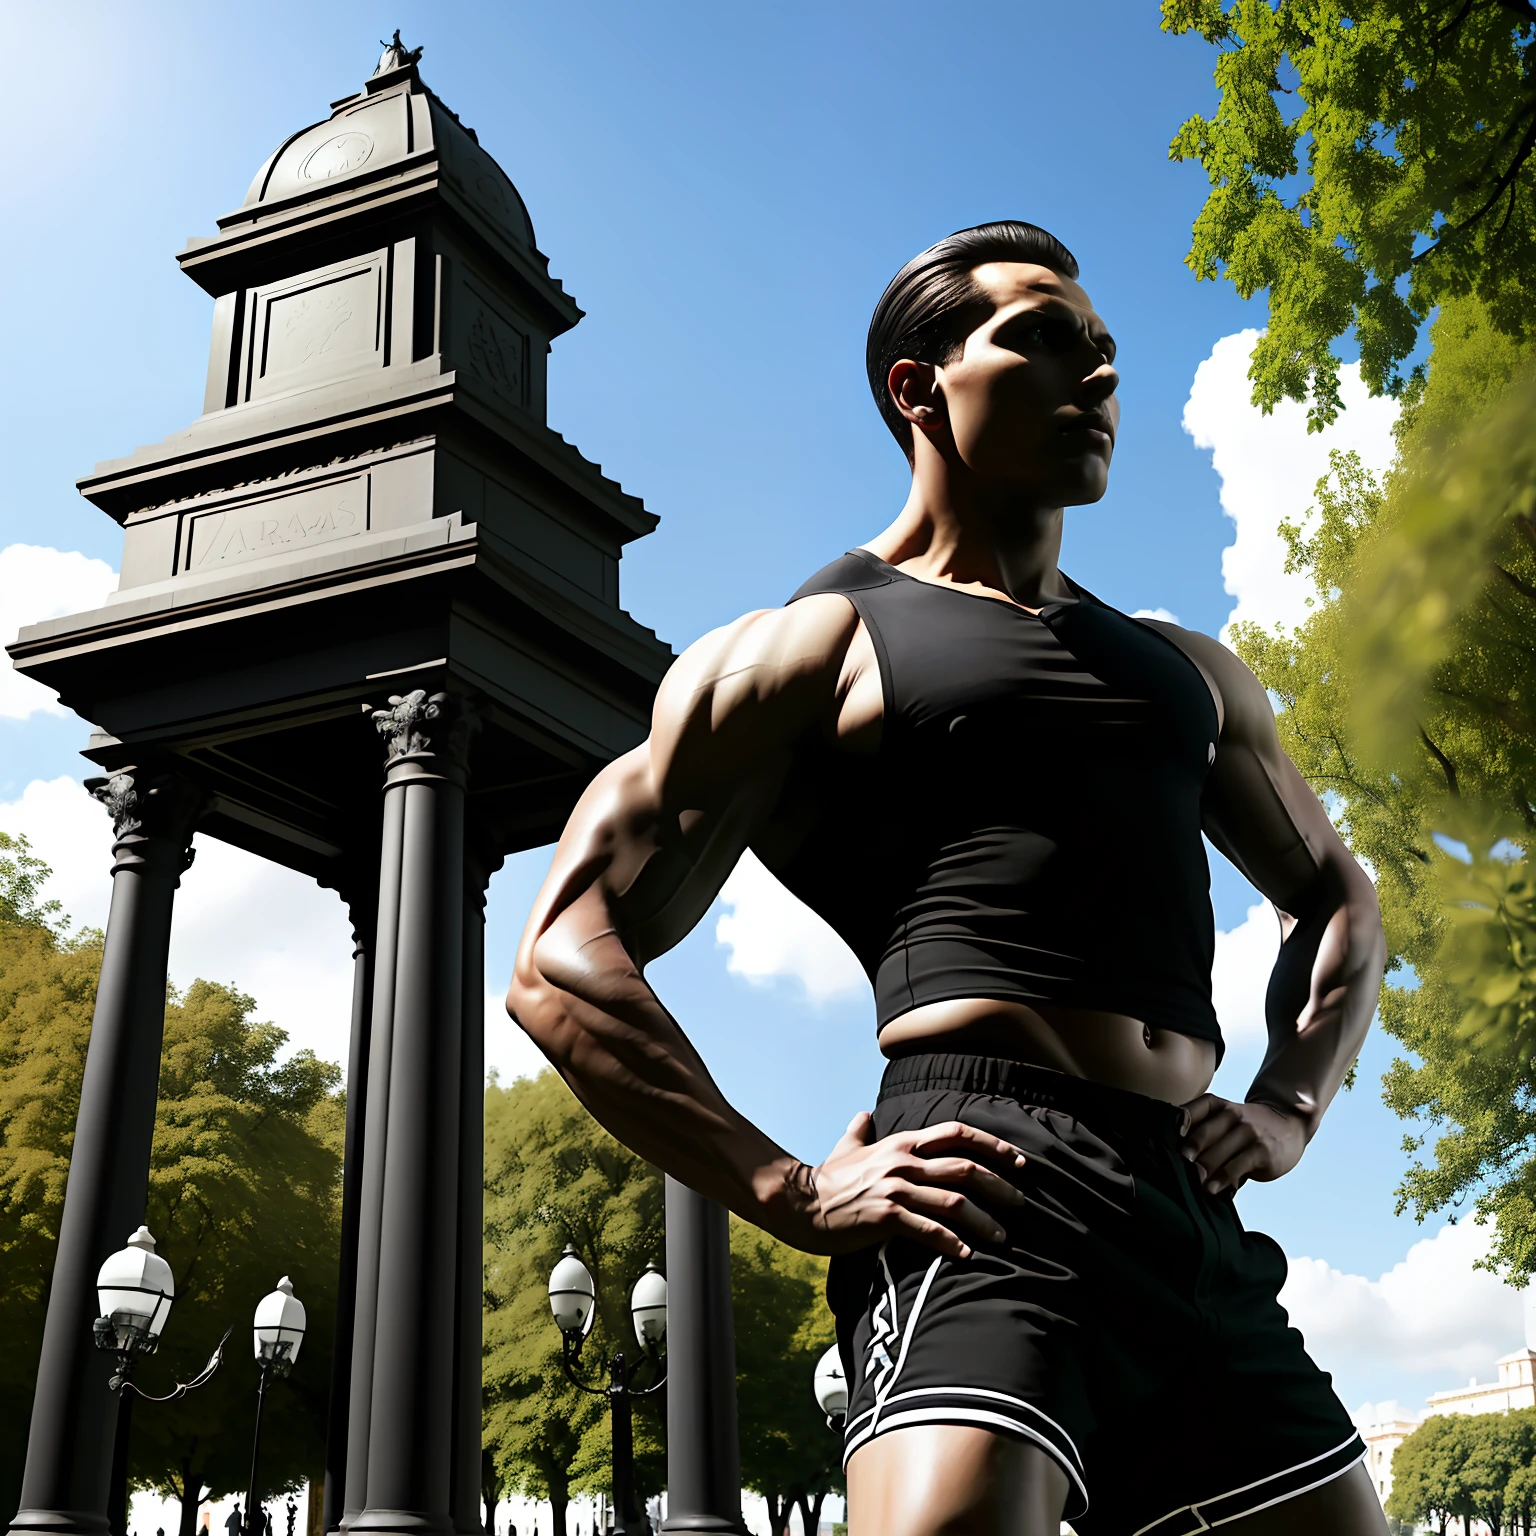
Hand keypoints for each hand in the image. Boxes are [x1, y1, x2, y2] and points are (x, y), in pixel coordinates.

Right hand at [789, 1112, 1028, 1259]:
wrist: (800, 1203)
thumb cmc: (827, 1178)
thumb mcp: (847, 1147)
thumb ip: (860, 1131)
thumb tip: (862, 1115)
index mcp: (901, 1142)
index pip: (956, 1134)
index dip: (991, 1145)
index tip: (1016, 1160)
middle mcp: (903, 1161)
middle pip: (964, 1167)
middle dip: (999, 1185)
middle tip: (1019, 1202)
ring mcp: (895, 1188)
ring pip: (954, 1201)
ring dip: (983, 1221)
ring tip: (1001, 1237)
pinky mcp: (886, 1216)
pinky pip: (929, 1230)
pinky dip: (952, 1243)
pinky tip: (966, 1254)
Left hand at [1179, 1095, 1307, 1193]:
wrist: (1288, 1126)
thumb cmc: (1246, 1129)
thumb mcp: (1225, 1121)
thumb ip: (1204, 1132)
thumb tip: (1176, 1157)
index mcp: (1217, 1106)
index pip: (1193, 1110)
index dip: (1178, 1123)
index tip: (1163, 1137)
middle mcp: (1232, 1115)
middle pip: (1204, 1133)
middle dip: (1188, 1151)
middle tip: (1176, 1166)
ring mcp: (1249, 1131)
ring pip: (1220, 1151)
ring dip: (1204, 1168)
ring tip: (1193, 1182)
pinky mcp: (1262, 1150)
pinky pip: (1237, 1165)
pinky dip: (1223, 1178)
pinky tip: (1212, 1188)